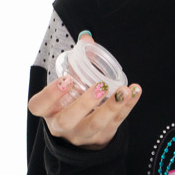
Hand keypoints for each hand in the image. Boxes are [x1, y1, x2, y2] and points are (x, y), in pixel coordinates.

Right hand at [27, 32, 141, 149]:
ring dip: (111, 107)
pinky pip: (116, 122)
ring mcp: (82, 134)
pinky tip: (135, 92)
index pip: (39, 105)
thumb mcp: (68, 85)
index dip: (50, 94)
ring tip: (124, 91)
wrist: (84, 131)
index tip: (66, 80)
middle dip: (83, 103)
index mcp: (48, 110)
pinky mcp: (102, 137)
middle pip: (67, 120)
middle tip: (100, 86)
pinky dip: (127, 106)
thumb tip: (86, 38)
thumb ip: (76, 62)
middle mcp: (61, 126)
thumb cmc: (71, 102)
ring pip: (95, 125)